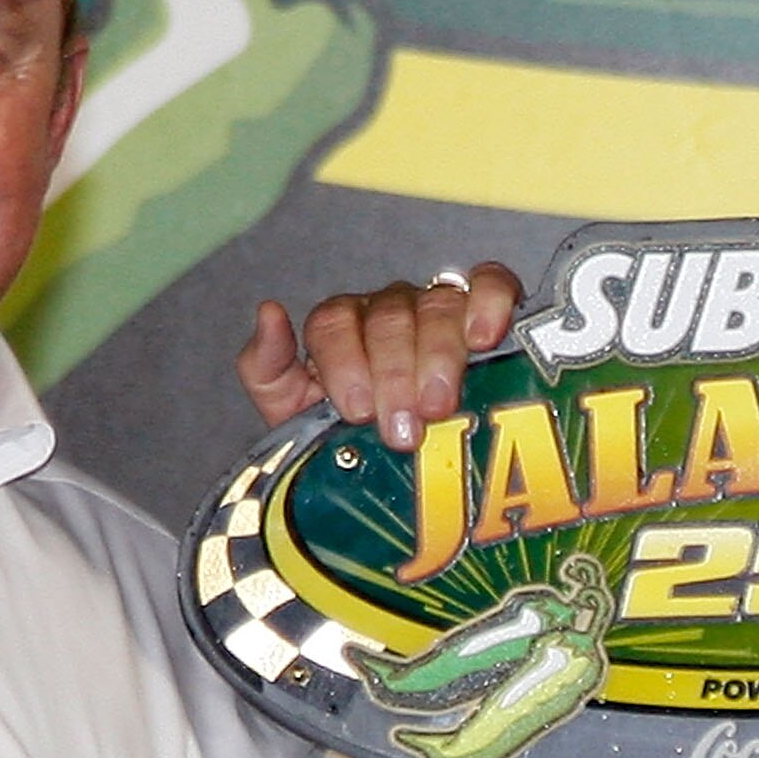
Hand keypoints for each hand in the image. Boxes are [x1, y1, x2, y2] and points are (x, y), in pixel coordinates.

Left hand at [239, 265, 522, 448]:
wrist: (407, 472)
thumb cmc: (352, 438)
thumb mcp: (293, 414)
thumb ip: (267, 368)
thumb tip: (270, 312)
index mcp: (341, 327)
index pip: (333, 323)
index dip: (344, 364)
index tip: (357, 412)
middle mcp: (389, 309)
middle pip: (389, 317)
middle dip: (393, 373)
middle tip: (402, 427)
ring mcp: (438, 306)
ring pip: (438, 305)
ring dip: (438, 356)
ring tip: (440, 406)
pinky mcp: (487, 311)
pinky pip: (491, 285)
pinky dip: (489, 302)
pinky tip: (485, 336)